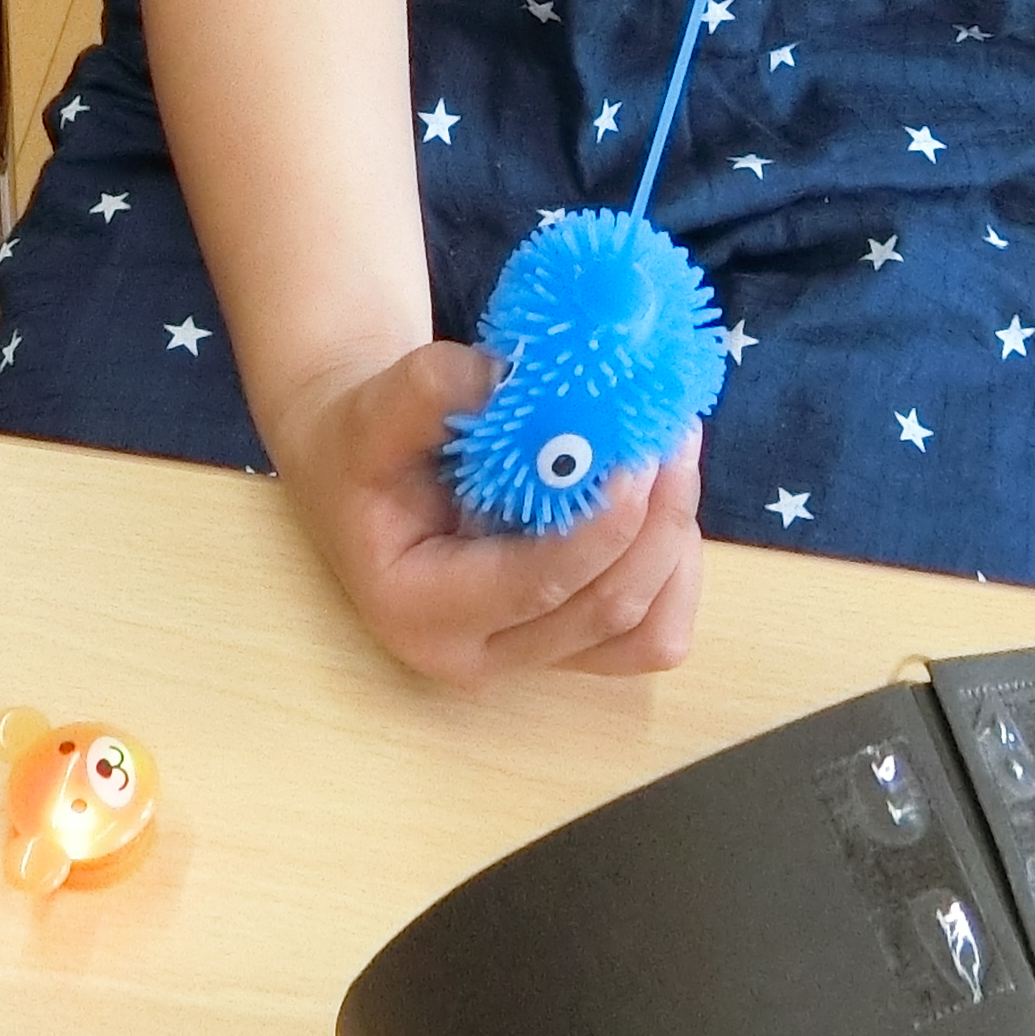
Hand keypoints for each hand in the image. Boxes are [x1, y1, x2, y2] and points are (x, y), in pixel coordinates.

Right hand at [267, 342, 707, 684]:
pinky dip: (674, 571)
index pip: (537, 583)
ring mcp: (530, 655)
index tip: (639, 449)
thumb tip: (519, 380)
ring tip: (674, 459)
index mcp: (422, 609)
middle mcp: (480, 654)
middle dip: (658, 521)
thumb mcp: (373, 408)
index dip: (603, 522)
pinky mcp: (568, 642)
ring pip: (645, 635)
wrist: (358, 470)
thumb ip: (433, 389)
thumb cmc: (362, 445)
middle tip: (676, 432)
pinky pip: (652, 631)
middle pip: (606, 611)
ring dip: (674, 548)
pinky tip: (663, 503)